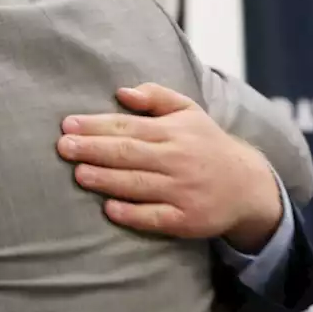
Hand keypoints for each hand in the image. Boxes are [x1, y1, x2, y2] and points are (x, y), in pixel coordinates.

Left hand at [56, 83, 282, 251]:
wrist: (247, 185)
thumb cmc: (205, 144)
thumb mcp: (188, 112)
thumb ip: (156, 96)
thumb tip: (122, 91)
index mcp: (174, 132)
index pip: (128, 127)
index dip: (96, 125)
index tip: (68, 125)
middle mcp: (178, 160)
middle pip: (130, 153)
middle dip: (94, 149)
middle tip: (65, 147)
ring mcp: (183, 191)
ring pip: (139, 184)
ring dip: (107, 180)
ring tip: (78, 174)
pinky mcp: (187, 219)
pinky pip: (156, 217)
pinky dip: (133, 213)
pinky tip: (110, 209)